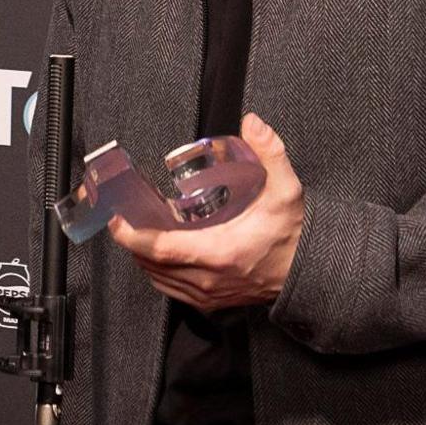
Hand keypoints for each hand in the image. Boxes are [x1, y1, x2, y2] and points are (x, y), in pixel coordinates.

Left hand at [108, 114, 304, 311]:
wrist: (309, 273)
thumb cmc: (293, 236)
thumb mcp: (286, 190)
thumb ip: (271, 153)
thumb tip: (253, 124)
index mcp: (219, 252)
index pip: (161, 249)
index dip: (132, 236)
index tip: (116, 220)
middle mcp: (208, 278)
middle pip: (151, 264)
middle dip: (133, 242)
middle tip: (125, 217)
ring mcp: (208, 293)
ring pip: (158, 279)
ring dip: (144, 257)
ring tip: (140, 232)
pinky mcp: (210, 300)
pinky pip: (172, 289)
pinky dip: (159, 272)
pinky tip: (160, 254)